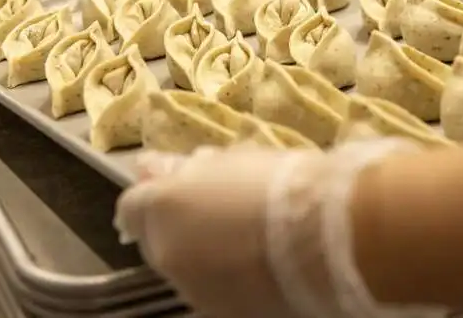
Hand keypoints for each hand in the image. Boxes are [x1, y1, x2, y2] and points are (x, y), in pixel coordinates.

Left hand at [115, 141, 439, 317]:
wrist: (331, 236)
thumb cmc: (282, 183)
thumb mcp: (231, 160)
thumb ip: (182, 169)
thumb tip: (149, 166)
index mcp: (163, 209)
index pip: (132, 206)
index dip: (155, 194)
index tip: (179, 184)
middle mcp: (168, 256)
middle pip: (157, 240)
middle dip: (178, 223)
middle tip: (219, 205)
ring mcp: (195, 291)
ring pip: (187, 267)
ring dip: (205, 251)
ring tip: (251, 234)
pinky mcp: (225, 315)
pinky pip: (214, 289)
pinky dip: (228, 275)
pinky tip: (262, 260)